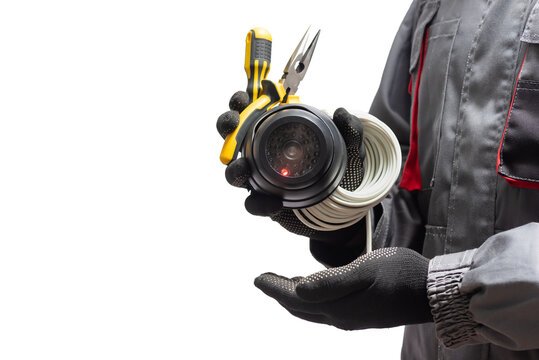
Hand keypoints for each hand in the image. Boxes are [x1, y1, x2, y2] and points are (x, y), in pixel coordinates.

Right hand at [216, 91, 365, 238]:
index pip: (252, 112)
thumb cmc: (342, 173)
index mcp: (278, 132)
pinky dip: (259, 202)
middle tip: (233, 123)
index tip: (243, 97)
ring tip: (243, 168)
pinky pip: (253, 203)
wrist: (344, 210)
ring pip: (235, 171)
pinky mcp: (265, 202)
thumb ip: (349, 131)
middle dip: (227, 126)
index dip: (241, 101)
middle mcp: (263, 153)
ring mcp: (261, 178)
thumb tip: (341, 113)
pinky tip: (274, 202)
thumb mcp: (350, 150)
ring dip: (234, 168)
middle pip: (232, 136)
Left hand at [254, 247, 432, 329]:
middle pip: (300, 308)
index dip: (275, 288)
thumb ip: (330, 282)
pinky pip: (326, 307)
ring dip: (294, 297)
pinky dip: (312, 298)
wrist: (431, 293)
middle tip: (263, 280)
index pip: (296, 299)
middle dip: (279, 293)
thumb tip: (298, 288)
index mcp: (338, 307)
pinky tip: (313, 286)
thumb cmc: (401, 275)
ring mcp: (352, 317)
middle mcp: (341, 317)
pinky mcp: (361, 313)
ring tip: (282, 282)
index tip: (257, 278)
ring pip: (312, 309)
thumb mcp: (365, 271)